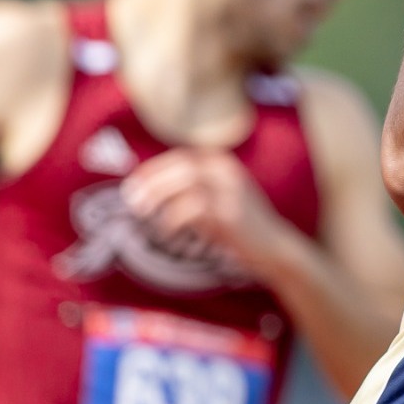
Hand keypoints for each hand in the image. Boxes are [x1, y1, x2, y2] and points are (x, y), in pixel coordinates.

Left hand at [123, 148, 295, 278]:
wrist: (273, 247)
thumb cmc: (239, 225)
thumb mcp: (217, 196)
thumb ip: (192, 186)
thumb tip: (149, 186)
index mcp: (223, 162)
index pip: (180, 156)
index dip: (153, 168)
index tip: (132, 184)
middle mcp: (228, 170)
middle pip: (180, 165)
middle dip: (151, 181)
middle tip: (131, 199)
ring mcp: (231, 189)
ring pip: (185, 182)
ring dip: (158, 196)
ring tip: (141, 213)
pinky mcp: (230, 212)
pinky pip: (192, 208)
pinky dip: (172, 219)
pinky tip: (166, 232)